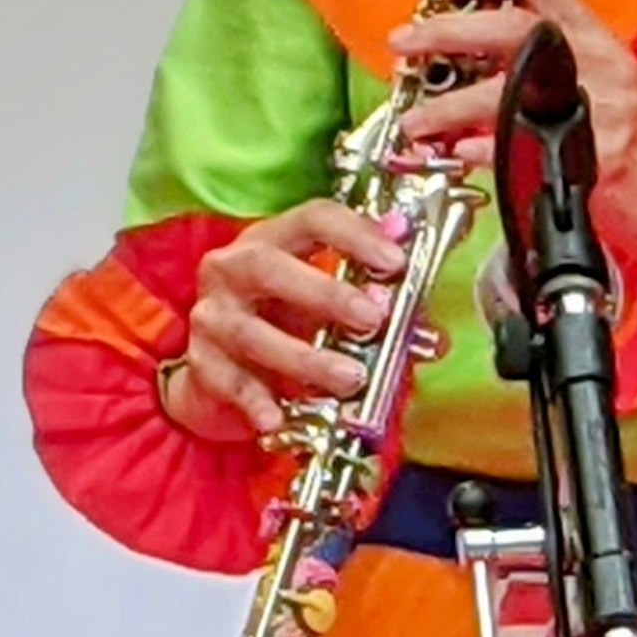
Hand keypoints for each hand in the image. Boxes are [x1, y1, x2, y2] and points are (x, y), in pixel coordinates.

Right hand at [168, 202, 405, 442]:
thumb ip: (376, 314)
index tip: (395, 259)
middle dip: (325, 292)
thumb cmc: (286, 329)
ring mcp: (214, 316)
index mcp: (273, 242)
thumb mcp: (330, 313)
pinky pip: (230, 383)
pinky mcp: (202, 364)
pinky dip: (256, 402)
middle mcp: (234, 270)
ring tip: (351, 377)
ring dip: (306, 357)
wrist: (224, 379)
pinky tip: (278, 417)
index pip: (311, 219)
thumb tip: (434, 337)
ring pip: (253, 332)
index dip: (355, 234)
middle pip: (269, 267)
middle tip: (373, 317)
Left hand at [388, 0, 636, 277]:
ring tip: (416, 122)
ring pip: (503, 92)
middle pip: (509, 27)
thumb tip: (480, 55)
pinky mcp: (596, 159)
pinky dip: (483, 153)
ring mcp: (599, 111)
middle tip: (406, 43)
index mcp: (599, 40)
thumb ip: (559, 62)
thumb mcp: (613, 85)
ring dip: (446, 107)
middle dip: (444, 32)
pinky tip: (461, 156)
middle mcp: (599, 65)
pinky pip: (523, 149)